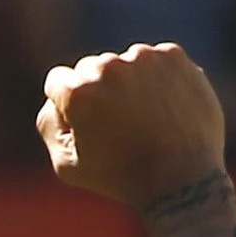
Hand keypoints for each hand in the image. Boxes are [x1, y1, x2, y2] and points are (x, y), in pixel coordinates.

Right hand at [37, 44, 227, 209]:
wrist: (185, 180)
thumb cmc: (124, 178)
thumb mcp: (69, 165)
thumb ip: (49, 125)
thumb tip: (54, 98)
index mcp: (78, 92)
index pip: (59, 82)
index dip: (72, 107)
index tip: (93, 126)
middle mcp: (107, 67)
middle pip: (91, 69)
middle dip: (102, 92)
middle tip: (124, 127)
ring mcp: (143, 59)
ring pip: (125, 63)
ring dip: (132, 83)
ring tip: (150, 120)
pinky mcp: (173, 56)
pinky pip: (157, 61)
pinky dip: (161, 79)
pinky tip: (169, 108)